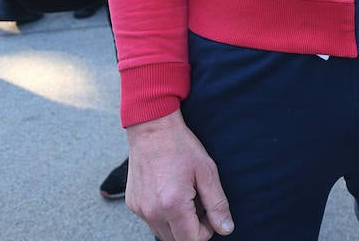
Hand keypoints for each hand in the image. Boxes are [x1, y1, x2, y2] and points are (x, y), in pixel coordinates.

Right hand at [125, 110, 232, 239]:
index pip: (192, 240)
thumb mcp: (207, 172)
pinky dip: (163, 215)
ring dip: (177, 224)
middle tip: (198, 203)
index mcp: (173, 205)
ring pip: (162, 233)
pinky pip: (151, 221)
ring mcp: (140, 210)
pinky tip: (169, 193)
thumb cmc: (181, 147)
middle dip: (191, 229)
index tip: (209, 213)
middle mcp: (152, 212)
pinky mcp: (132, 204)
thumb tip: (226, 229)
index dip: (206, 231)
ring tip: (185, 197)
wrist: (151, 129)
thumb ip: (217, 204)